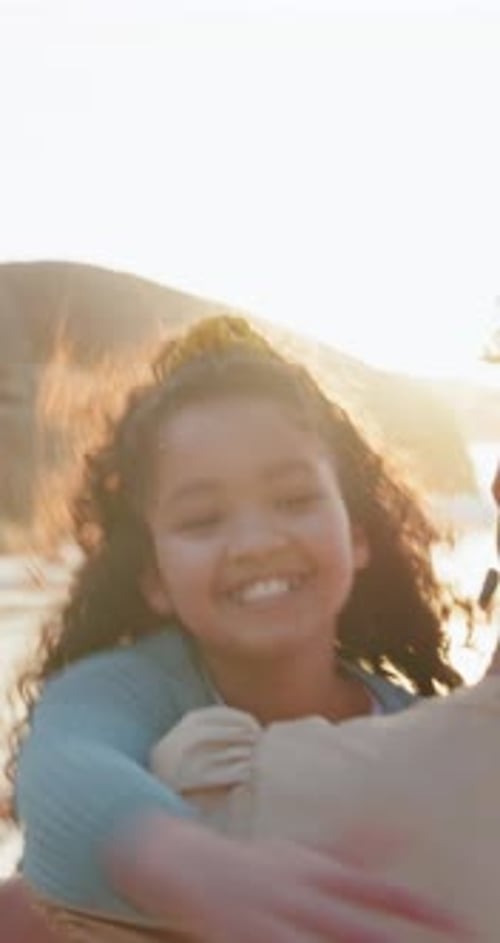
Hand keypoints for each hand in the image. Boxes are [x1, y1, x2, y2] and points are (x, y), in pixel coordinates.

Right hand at [107, 815, 472, 942]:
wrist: (182, 863)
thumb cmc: (256, 864)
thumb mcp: (303, 852)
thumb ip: (349, 847)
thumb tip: (398, 831)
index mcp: (314, 871)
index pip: (374, 890)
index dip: (414, 906)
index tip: (454, 920)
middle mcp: (297, 893)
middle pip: (356, 925)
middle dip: (396, 938)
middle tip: (445, 938)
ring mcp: (270, 918)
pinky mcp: (244, 938)